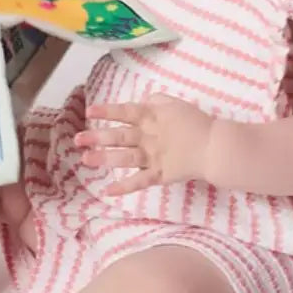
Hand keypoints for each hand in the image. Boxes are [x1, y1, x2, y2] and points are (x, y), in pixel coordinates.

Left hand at [74, 94, 213, 195]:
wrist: (214, 146)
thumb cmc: (196, 122)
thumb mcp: (175, 103)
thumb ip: (156, 101)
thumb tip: (143, 101)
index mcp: (151, 116)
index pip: (124, 112)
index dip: (107, 111)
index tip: (89, 111)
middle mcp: (148, 136)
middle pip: (118, 136)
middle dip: (96, 137)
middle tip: (77, 139)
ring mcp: (153, 156)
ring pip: (124, 158)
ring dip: (104, 159)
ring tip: (85, 160)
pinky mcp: (159, 174)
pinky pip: (139, 182)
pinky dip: (123, 187)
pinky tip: (107, 191)